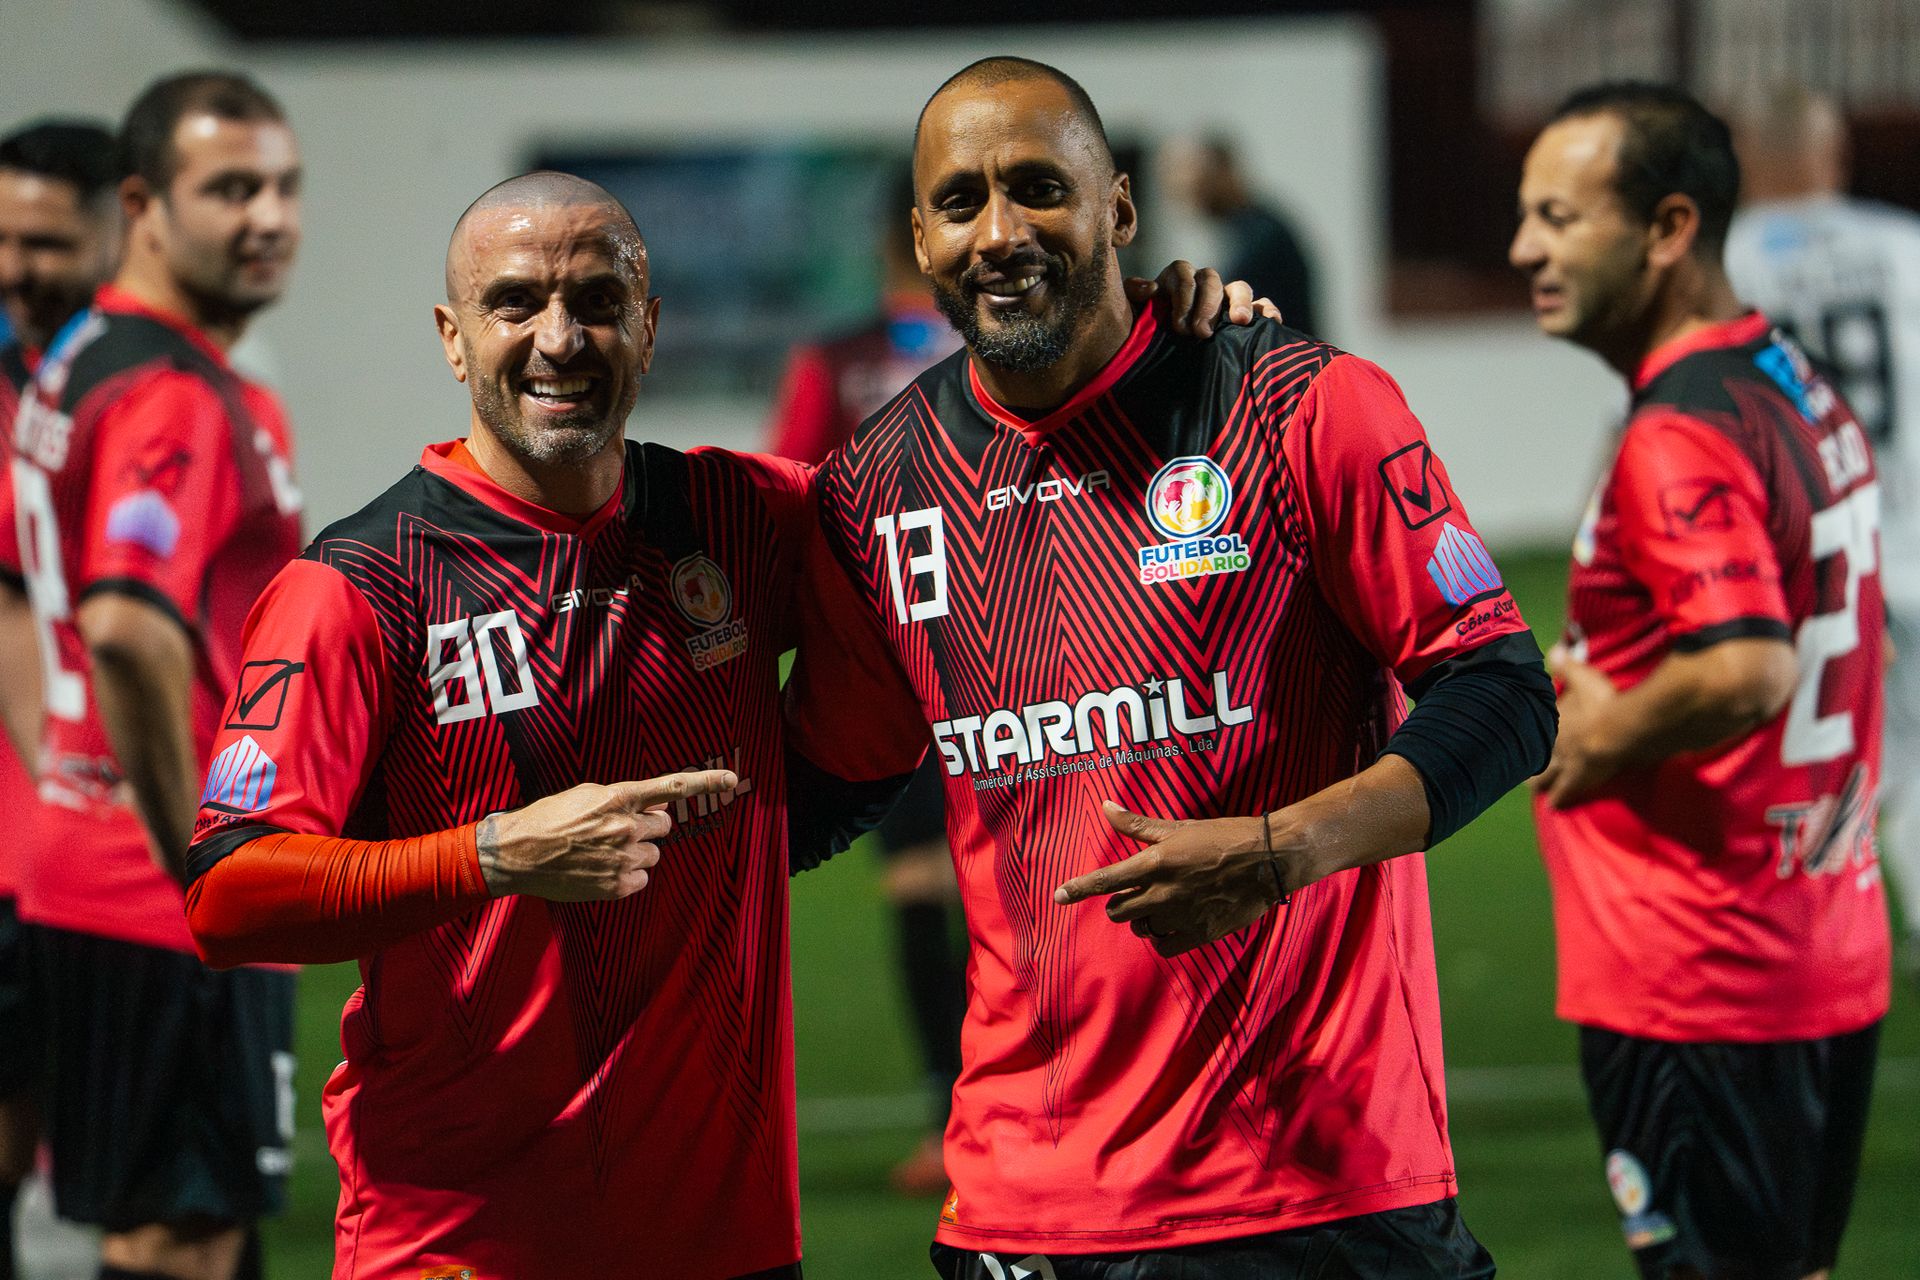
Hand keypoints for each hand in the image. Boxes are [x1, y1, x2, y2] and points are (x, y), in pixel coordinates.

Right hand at [477, 769, 738, 900]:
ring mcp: (623, 858)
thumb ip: (624, 798)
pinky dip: (628, 876)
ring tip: (602, 852)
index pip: (671, 788)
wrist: (517, 854)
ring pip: (653, 854)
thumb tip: (654, 805)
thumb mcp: (586, 795)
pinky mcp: (617, 886)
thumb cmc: (548, 819)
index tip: (732, 781)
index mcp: (618, 798)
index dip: (705, 783)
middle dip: (647, 827)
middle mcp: (626, 827)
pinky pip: (641, 879)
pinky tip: (601, 870)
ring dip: (636, 852)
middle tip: (617, 831)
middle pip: (663, 826)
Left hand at [1053, 800, 1286, 956]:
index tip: (1057, 896)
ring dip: (1144, 919)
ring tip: (1164, 903)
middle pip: (1118, 910)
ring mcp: (1181, 915)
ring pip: (1141, 928)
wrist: (1269, 859)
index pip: (1106, 880)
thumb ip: (1137, 825)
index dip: (1078, 889)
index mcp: (1155, 863)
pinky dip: (1164, 937)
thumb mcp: (1178, 827)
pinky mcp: (1200, 933)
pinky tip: (1175, 922)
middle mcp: (1163, 892)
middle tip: (1140, 890)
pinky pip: (1165, 945)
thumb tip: (1105, 807)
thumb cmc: (1221, 837)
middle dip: (1122, 902)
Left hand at [1125, 261, 1281, 337]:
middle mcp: (1202, 286)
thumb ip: (1134, 298)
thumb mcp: (1132, 317)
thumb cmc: (1144, 337)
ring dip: (1241, 302)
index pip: (1183, 273)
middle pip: (1211, 279)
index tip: (1178, 326)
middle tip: (1201, 333)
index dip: (1183, 295)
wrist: (1158, 361)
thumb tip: (1150, 288)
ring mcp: (1226, 300)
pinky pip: (1263, 306)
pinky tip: (1272, 322)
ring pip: (1239, 288)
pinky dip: (1268, 311)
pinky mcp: (1245, 317)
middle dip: (1207, 304)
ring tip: (1240, 322)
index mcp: (1175, 281)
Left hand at [1531, 650, 1623, 807]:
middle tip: (1517, 763)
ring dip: (1538, 781)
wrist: (1618, 730)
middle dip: (1526, 758)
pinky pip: (1565, 792)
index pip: (1535, 727)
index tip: (1517, 734)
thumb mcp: (1584, 677)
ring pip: (1544, 775)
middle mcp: (1552, 742)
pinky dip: (1559, 798)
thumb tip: (1554, 648)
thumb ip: (1568, 665)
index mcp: (1552, 719)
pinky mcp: (1579, 779)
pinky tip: (1554, 807)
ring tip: (1532, 788)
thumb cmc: (1602, 701)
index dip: (1527, 731)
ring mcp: (1564, 762)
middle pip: (1534, 752)